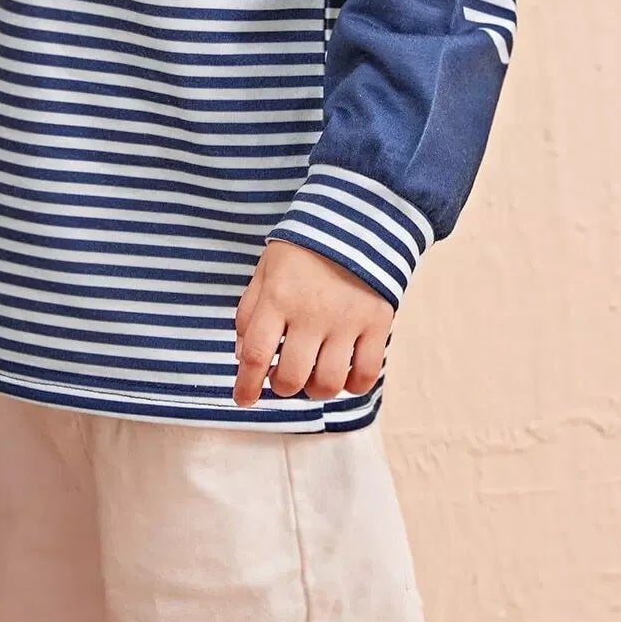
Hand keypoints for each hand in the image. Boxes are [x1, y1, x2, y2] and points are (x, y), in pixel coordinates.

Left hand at [232, 239, 392, 407]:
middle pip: (292, 377)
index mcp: (278, 297)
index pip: (256, 355)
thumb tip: (243, 358)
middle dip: (282, 387)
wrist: (355, 221)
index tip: (243, 400)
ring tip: (313, 376)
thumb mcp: (265, 271)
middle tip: (283, 378)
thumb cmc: (303, 250)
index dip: (246, 385)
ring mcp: (346, 321)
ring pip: (328, 383)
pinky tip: (343, 374)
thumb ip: (250, 313)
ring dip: (315, 390)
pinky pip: (366, 374)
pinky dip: (352, 385)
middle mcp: (311, 313)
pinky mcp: (377, 324)